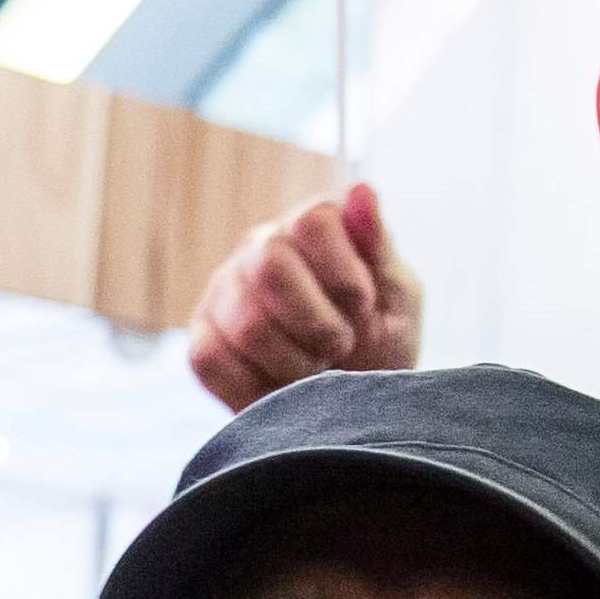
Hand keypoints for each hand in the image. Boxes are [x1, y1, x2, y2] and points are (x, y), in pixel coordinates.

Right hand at [183, 184, 422, 407]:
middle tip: (339, 346)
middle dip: (316, 322)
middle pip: (270, 265)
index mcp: (309, 226)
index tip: (363, 307)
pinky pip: (214, 361)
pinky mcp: (201, 341)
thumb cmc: (380, 344)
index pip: (312, 221)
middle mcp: (258, 248)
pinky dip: (259, 388)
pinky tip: (281, 388)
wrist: (349, 408)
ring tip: (313, 369)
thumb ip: (379, 247)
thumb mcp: (398, 298)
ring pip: (247, 323)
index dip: (344, 274)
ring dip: (295, 363)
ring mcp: (223, 293)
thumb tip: (361, 190)